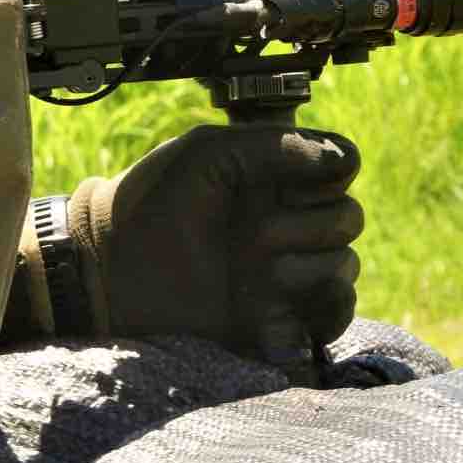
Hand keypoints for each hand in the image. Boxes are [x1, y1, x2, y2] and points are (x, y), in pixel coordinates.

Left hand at [57, 125, 363, 366]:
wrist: (114, 272)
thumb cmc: (151, 204)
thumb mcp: (208, 154)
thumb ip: (276, 145)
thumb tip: (342, 158)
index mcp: (275, 178)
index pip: (341, 166)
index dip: (328, 174)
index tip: (290, 185)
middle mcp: (288, 221)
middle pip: (348, 216)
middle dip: (307, 225)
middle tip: (253, 235)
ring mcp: (288, 270)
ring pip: (344, 264)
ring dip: (303, 269)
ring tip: (252, 274)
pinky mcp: (284, 317)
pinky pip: (337, 315)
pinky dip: (324, 311)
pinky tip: (279, 307)